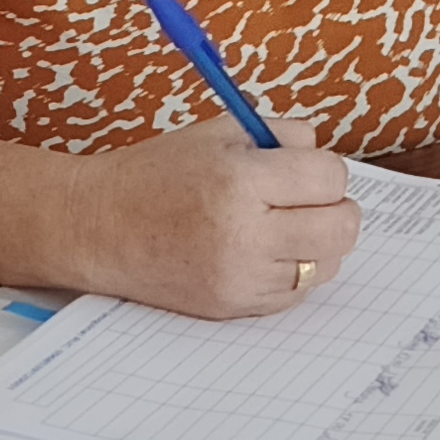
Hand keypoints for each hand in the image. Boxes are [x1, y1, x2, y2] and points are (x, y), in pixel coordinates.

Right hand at [68, 109, 361, 318]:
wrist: (99, 227)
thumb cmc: (157, 174)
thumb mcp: (218, 132)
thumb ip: (281, 135)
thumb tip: (326, 156)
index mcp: (240, 180)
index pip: (330, 178)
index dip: (324, 171)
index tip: (306, 170)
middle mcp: (243, 234)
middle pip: (341, 228)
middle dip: (335, 208)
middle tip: (311, 201)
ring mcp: (239, 277)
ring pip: (326, 265)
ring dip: (316, 244)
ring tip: (283, 226)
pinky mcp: (233, 307)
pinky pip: (296, 293)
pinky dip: (293, 272)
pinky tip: (264, 251)